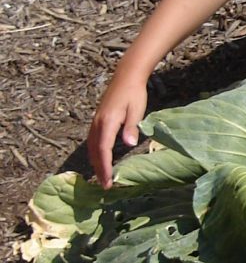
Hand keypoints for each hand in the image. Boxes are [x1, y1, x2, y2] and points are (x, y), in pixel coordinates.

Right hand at [87, 72, 148, 187]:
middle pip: (94, 151)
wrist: (126, 77)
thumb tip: (128, 144)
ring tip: (101, 177)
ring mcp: (95, 121)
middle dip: (99, 169)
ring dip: (95, 162)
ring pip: (91, 146)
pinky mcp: (97, 120)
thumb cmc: (134, 94)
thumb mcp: (136, 111)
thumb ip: (131, 127)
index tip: (108, 181)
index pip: (103, 150)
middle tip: (104, 186)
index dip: (105, 167)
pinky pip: (92, 140)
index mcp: (107, 122)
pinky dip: (94, 153)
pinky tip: (99, 159)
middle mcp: (97, 123)